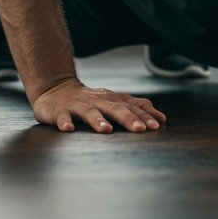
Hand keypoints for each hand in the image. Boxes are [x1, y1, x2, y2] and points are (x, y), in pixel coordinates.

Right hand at [32, 78, 165, 132]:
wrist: (56, 89)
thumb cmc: (91, 100)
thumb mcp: (114, 101)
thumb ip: (136, 107)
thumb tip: (161, 118)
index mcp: (111, 100)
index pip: (131, 106)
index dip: (145, 115)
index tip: (158, 125)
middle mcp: (97, 101)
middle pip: (115, 108)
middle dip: (128, 118)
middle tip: (140, 129)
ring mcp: (77, 105)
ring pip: (89, 112)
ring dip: (98, 120)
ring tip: (106, 130)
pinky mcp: (59, 111)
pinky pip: (62, 117)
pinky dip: (65, 122)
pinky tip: (68, 129)